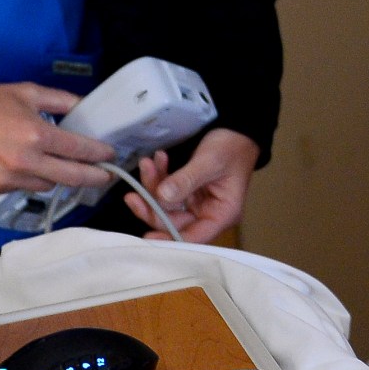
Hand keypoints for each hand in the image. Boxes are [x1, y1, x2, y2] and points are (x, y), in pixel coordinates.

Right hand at [0, 83, 116, 195]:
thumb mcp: (29, 92)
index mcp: (38, 135)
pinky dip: (29, 179)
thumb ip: (62, 100)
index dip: (100, 154)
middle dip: (94, 177)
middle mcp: (26, 162)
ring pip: (47, 185)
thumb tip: (87, 106)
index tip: (110, 155)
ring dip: (58, 177)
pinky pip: (22, 188)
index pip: (80, 151)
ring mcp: (8, 179)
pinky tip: (26, 167)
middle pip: (72, 177)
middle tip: (106, 176)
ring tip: (61, 167)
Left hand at [130, 128, 258, 243]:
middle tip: (132, 195)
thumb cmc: (231, 147)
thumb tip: (162, 197)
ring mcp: (195, 203)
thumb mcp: (210, 162)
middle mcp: (208, 213)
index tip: (147, 238)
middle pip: (173, 222)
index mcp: (221, 214)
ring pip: (165, 205)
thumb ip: (186, 180)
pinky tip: (157, 159)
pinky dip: (159, 176)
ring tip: (147, 164)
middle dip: (152, 207)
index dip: (170, 239)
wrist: (236, 131)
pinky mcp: (186, 191)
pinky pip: (166, 190)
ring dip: (153, 186)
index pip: (194, 237)